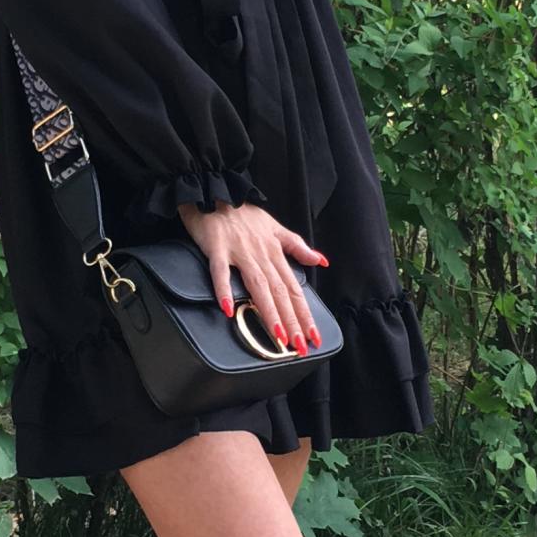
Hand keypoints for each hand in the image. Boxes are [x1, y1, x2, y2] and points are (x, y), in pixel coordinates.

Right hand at [177, 199, 326, 355]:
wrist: (216, 190)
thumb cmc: (244, 213)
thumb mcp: (276, 226)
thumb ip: (296, 246)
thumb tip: (320, 261)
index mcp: (275, 250)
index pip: (294, 287)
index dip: (304, 313)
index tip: (313, 336)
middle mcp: (261, 253)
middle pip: (280, 291)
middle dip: (292, 320)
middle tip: (300, 346)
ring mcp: (239, 251)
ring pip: (258, 285)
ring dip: (269, 311)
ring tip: (278, 337)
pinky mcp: (217, 249)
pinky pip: (220, 272)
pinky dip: (223, 290)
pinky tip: (228, 310)